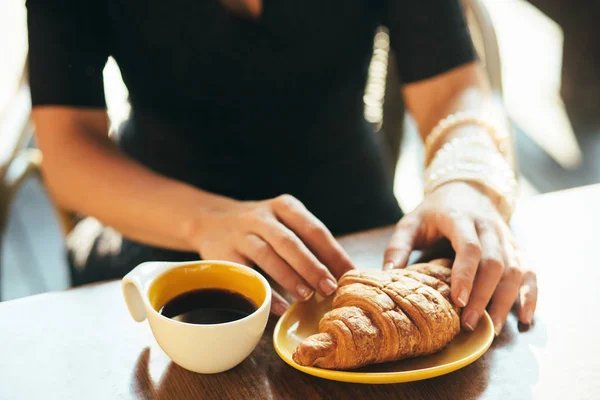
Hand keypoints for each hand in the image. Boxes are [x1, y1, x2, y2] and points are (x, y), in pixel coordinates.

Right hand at [190, 194, 354, 315]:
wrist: (210, 220)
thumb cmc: (261, 229)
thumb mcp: (284, 224)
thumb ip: (308, 243)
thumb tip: (343, 274)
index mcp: (285, 207)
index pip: (314, 229)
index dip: (333, 253)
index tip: (349, 274)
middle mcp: (263, 217)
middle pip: (291, 242)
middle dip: (312, 266)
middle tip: (330, 288)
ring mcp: (241, 234)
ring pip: (267, 254)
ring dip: (289, 277)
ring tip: (307, 296)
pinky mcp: (223, 253)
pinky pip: (245, 273)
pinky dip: (264, 290)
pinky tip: (279, 306)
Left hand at [383, 182, 537, 334]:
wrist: (466, 189)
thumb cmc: (434, 211)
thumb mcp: (411, 222)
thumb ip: (398, 247)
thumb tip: (387, 275)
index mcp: (460, 218)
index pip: (470, 247)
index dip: (466, 274)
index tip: (458, 301)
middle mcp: (488, 227)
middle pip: (495, 263)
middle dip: (484, 296)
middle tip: (470, 324)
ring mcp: (506, 237)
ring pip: (515, 269)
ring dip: (506, 301)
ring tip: (491, 328)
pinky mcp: (517, 247)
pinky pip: (530, 272)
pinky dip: (530, 295)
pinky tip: (524, 318)